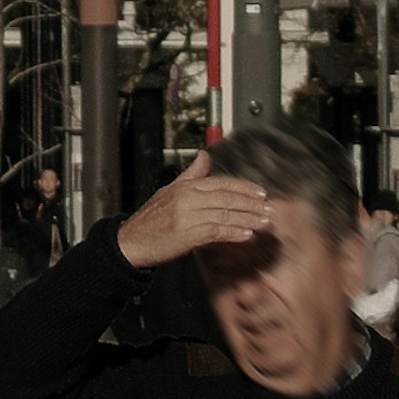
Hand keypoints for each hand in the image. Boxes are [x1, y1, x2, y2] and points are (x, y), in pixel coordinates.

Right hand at [118, 161, 275, 275]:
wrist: (131, 242)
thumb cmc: (149, 220)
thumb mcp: (169, 191)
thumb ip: (191, 174)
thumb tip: (204, 156)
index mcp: (185, 187)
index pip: (221, 183)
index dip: (243, 187)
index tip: (260, 193)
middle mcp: (187, 199)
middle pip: (226, 197)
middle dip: (250, 203)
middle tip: (268, 208)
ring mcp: (187, 216)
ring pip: (225, 214)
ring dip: (247, 218)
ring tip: (262, 222)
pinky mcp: (187, 234)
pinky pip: (216, 231)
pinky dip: (233, 233)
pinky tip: (246, 234)